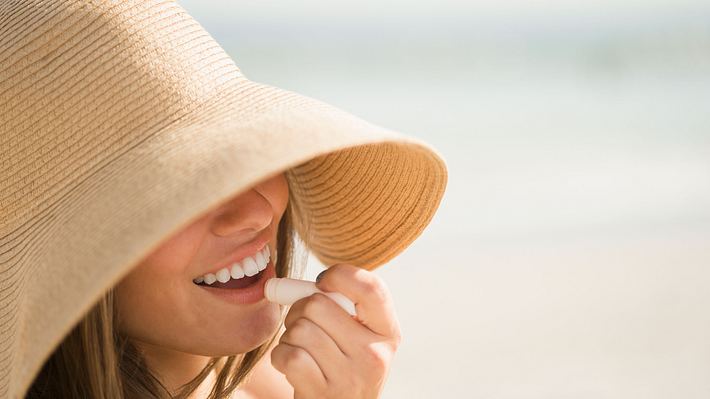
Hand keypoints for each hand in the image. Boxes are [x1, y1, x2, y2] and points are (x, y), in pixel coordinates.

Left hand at [270, 264, 401, 398]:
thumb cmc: (343, 366)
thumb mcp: (357, 337)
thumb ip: (339, 307)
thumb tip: (287, 287)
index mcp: (387, 332)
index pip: (372, 289)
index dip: (341, 275)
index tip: (323, 281)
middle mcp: (374, 354)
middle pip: (319, 304)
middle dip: (299, 310)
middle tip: (303, 324)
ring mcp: (350, 377)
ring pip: (300, 329)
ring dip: (289, 336)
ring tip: (301, 349)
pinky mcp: (324, 393)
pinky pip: (289, 356)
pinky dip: (281, 357)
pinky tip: (292, 366)